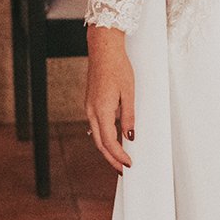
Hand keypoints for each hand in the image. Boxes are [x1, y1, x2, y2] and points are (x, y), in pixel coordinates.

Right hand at [84, 26, 135, 172]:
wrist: (103, 50)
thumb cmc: (117, 67)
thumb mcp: (128, 93)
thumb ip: (128, 116)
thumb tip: (129, 136)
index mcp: (101, 110)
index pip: (109, 142)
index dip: (119, 155)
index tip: (128, 164)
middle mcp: (91, 111)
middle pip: (99, 143)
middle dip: (111, 158)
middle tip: (122, 169)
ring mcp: (89, 106)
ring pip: (96, 135)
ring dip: (107, 148)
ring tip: (119, 157)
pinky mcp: (91, 102)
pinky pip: (96, 124)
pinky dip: (104, 135)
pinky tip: (113, 138)